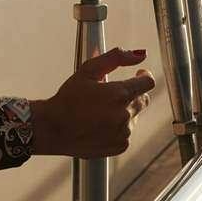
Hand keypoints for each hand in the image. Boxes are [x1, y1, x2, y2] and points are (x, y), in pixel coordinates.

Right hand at [29, 47, 155, 158]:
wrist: (53, 129)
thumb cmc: (68, 98)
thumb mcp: (88, 70)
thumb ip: (115, 58)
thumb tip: (140, 54)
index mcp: (119, 94)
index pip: (148, 82)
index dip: (143, 76)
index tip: (138, 75)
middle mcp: (124, 115)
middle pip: (143, 100)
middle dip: (132, 93)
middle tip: (112, 93)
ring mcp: (123, 133)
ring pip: (134, 116)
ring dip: (124, 111)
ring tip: (100, 111)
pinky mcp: (120, 146)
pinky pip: (127, 133)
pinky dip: (118, 127)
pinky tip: (100, 124)